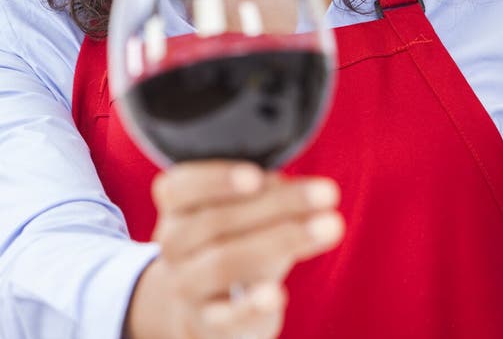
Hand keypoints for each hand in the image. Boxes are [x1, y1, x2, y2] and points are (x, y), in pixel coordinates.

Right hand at [123, 160, 344, 338]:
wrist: (201, 299)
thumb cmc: (232, 236)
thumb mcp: (242, 207)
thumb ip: (267, 194)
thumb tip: (307, 194)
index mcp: (176, 205)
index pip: (181, 187)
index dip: (217, 181)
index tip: (256, 177)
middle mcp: (173, 244)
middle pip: (216, 221)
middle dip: (278, 205)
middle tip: (328, 193)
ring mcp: (186, 286)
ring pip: (224, 263)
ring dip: (281, 241)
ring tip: (329, 226)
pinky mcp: (208, 325)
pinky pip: (227, 317)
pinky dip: (252, 306)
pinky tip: (279, 294)